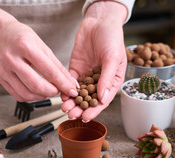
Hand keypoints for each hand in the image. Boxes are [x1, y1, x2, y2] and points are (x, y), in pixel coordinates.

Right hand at [0, 4, 77, 101]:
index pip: (49, 71)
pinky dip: (30, 97)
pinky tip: (36, 92)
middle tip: (59, 90)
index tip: (72, 90)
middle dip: (52, 92)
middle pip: (36, 85)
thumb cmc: (20, 36)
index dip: (63, 83)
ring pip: (27, 94)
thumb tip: (70, 83)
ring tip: (48, 90)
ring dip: (42, 96)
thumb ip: (56, 65)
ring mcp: (4, 70)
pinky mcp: (0, 79)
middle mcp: (12, 59)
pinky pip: (18, 95)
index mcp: (25, 46)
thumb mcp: (41, 44)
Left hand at [61, 1, 127, 121]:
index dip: (94, 110)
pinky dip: (65, 89)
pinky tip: (61, 94)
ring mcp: (86, 76)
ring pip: (78, 93)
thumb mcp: (113, 58)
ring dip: (71, 101)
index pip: (102, 100)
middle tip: (71, 114)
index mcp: (111, 81)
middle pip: (88, 100)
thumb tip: (102, 98)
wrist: (99, 22)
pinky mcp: (75, 69)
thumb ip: (107, 78)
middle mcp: (98, 82)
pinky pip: (69, 82)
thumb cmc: (112, 38)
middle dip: (79, 108)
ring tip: (64, 107)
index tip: (86, 117)